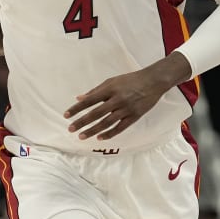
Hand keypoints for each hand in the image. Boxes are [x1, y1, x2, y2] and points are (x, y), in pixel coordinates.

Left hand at [64, 60, 181, 141]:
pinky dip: (109, 134)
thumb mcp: (112, 81)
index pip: (89, 100)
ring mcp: (127, 109)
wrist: (153, 81)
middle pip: (96, 113)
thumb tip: (79, 98)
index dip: (77, 108)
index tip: (66, 115)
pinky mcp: (135, 116)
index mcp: (110, 89)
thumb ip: (95, 91)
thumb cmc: (130, 80)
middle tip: (71, 129)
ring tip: (82, 136)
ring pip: (107, 122)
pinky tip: (99, 138)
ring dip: (93, 130)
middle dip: (82, 122)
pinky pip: (120, 127)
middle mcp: (117, 99)